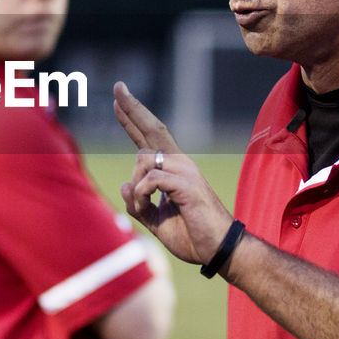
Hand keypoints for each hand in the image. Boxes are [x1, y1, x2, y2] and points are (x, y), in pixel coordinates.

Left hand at [113, 82, 232, 266]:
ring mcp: (186, 172)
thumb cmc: (194, 236)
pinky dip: (140, 195)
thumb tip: (123, 186)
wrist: (220, 251)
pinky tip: (145, 207)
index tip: (119, 100)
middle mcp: (181, 164)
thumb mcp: (157, 221)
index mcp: (175, 170)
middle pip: (153, 129)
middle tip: (118, 87)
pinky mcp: (187, 184)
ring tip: (142, 207)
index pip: (150, 138)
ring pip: (143, 160)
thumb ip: (139, 204)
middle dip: (133, 108)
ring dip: (134, 186)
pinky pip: (150, 180)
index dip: (134, 119)